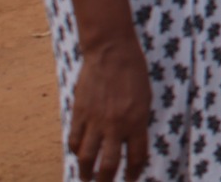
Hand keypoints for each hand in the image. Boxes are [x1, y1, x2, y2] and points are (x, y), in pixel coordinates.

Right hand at [68, 38, 150, 180]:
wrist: (111, 51)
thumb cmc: (134, 72)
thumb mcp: (145, 98)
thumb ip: (139, 121)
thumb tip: (131, 142)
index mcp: (137, 121)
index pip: (137, 157)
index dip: (134, 172)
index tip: (131, 179)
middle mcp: (116, 125)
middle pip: (109, 164)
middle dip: (107, 180)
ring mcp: (95, 120)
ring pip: (87, 157)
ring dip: (86, 172)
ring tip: (86, 179)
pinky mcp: (80, 113)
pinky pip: (75, 139)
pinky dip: (75, 150)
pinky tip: (78, 154)